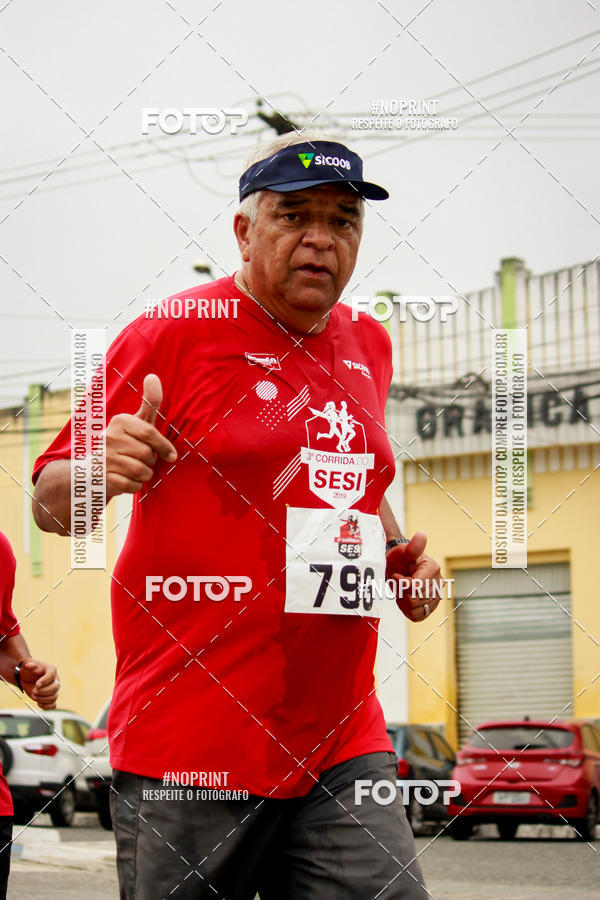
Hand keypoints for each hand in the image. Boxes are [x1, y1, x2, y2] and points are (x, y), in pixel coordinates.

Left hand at [18, 659, 59, 709]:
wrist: (26, 677)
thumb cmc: (28, 670)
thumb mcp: (27, 665)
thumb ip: (29, 665)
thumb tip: (29, 665)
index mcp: (51, 670)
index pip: (51, 676)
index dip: (45, 681)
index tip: (36, 684)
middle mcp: (55, 680)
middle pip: (55, 688)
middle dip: (43, 691)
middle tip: (33, 691)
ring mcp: (53, 689)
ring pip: (54, 697)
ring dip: (43, 699)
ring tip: (34, 696)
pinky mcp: (50, 697)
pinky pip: (53, 705)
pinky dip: (47, 707)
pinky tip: (39, 704)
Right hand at [105, 374, 176, 498]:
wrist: (93, 470)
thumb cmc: (123, 443)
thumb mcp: (136, 422)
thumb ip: (148, 403)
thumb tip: (153, 376)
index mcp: (120, 421)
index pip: (149, 433)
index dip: (164, 447)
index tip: (172, 456)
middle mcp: (109, 437)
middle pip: (148, 454)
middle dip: (151, 461)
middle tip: (141, 459)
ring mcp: (104, 458)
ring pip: (142, 471)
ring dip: (144, 475)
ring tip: (135, 470)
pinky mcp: (103, 478)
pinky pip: (133, 485)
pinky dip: (135, 486)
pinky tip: (127, 479)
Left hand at [385, 532, 443, 621]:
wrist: (398, 566)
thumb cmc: (399, 558)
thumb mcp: (402, 551)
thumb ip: (413, 547)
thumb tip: (422, 535)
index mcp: (433, 569)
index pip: (415, 587)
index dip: (402, 584)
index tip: (397, 575)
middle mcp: (438, 583)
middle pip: (415, 600)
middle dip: (402, 592)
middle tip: (399, 582)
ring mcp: (436, 596)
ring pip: (415, 610)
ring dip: (404, 602)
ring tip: (402, 590)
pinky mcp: (431, 607)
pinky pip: (417, 616)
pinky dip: (408, 610)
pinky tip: (405, 598)